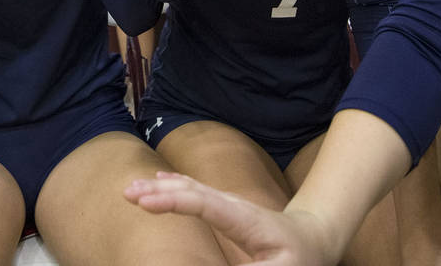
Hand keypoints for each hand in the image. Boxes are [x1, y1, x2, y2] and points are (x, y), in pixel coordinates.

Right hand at [125, 172, 334, 265]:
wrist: (313, 238)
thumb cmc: (301, 258)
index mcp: (245, 219)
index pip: (204, 203)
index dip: (173, 201)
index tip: (145, 202)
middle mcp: (232, 205)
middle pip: (191, 190)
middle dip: (158, 191)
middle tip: (127, 193)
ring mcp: (226, 203)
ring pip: (189, 189)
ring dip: (160, 188)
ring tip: (131, 189)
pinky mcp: (223, 208)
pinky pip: (193, 192)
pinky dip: (172, 187)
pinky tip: (157, 181)